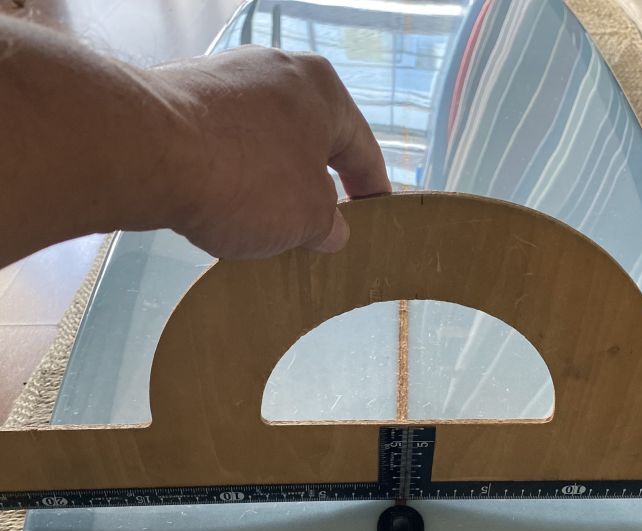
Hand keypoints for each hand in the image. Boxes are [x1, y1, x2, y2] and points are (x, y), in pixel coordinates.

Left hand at [150, 47, 390, 257]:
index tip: (377, 219)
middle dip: (318, 186)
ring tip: (267, 223)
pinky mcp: (184, 92)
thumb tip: (332, 231)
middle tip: (319, 229)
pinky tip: (223, 203)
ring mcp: (227, 76)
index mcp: (323, 90)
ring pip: (267, 140)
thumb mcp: (308, 219)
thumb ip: (330, 226)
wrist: (146, 149)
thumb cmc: (248, 181)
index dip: (373, 192)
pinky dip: (234, 171)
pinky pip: (226, 140)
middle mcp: (278, 70)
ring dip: (274, 181)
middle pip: (312, 140)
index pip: (363, 150)